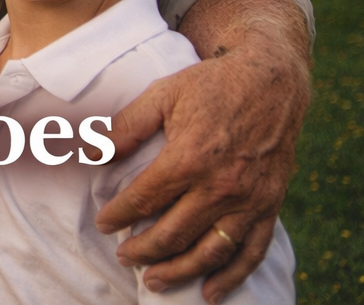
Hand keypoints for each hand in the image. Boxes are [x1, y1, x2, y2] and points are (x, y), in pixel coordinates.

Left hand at [96, 38, 307, 301]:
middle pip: (174, 233)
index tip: (103, 225)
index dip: (119, 216)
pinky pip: (251, 251)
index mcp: (189, 158)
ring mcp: (249, 201)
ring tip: (153, 282)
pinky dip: (231, 276)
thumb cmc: (211, 85)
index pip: (145, 200)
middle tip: (124, 256)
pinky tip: (210, 292)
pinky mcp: (270, 206)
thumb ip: (125, 127)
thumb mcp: (162, 94)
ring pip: (210, 251)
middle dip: (143, 250)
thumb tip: (91, 151)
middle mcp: (221, 186)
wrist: (272, 80)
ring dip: (180, 272)